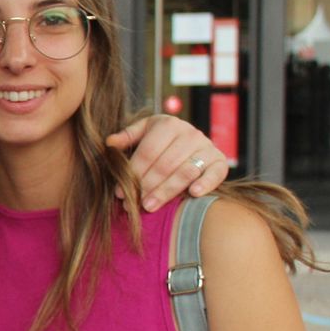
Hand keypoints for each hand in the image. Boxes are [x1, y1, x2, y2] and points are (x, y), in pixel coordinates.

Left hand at [106, 114, 227, 211]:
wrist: (192, 142)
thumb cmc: (161, 140)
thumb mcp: (144, 132)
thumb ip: (128, 136)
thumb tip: (109, 143)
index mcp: (169, 124)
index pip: (148, 152)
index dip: (133, 172)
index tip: (119, 191)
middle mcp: (190, 133)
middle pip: (165, 165)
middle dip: (146, 186)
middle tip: (132, 202)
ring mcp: (207, 147)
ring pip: (185, 172)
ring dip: (166, 191)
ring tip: (149, 206)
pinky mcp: (220, 162)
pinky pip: (215, 174)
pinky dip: (205, 183)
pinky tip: (193, 194)